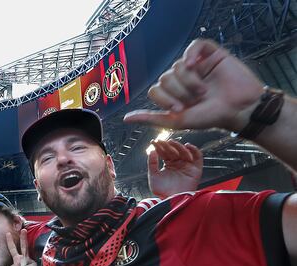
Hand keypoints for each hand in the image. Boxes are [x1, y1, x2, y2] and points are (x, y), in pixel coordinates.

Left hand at [6, 230, 38, 265]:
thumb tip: (16, 262)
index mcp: (17, 261)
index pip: (13, 250)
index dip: (10, 242)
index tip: (8, 233)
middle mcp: (24, 259)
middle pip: (23, 247)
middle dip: (23, 238)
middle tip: (23, 230)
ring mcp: (30, 262)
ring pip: (22, 261)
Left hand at [124, 39, 263, 132]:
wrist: (239, 109)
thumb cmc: (210, 117)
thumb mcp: (177, 121)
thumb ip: (151, 118)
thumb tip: (125, 119)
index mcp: (173, 93)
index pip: (155, 89)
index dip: (165, 100)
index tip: (181, 109)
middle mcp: (182, 78)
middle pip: (165, 78)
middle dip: (178, 92)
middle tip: (195, 100)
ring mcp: (197, 65)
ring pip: (178, 65)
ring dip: (189, 81)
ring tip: (204, 91)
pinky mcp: (211, 54)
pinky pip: (195, 45)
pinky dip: (192, 53)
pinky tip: (194, 64)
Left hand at [147, 140, 202, 197]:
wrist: (173, 200)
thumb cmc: (163, 191)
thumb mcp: (153, 176)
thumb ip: (152, 163)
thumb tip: (151, 150)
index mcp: (168, 164)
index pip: (164, 152)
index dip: (160, 147)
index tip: (154, 142)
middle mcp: (178, 163)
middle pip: (174, 151)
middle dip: (168, 145)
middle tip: (162, 141)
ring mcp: (187, 165)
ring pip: (185, 152)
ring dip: (179, 146)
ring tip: (172, 143)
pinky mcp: (196, 168)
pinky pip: (198, 156)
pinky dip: (194, 150)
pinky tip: (188, 145)